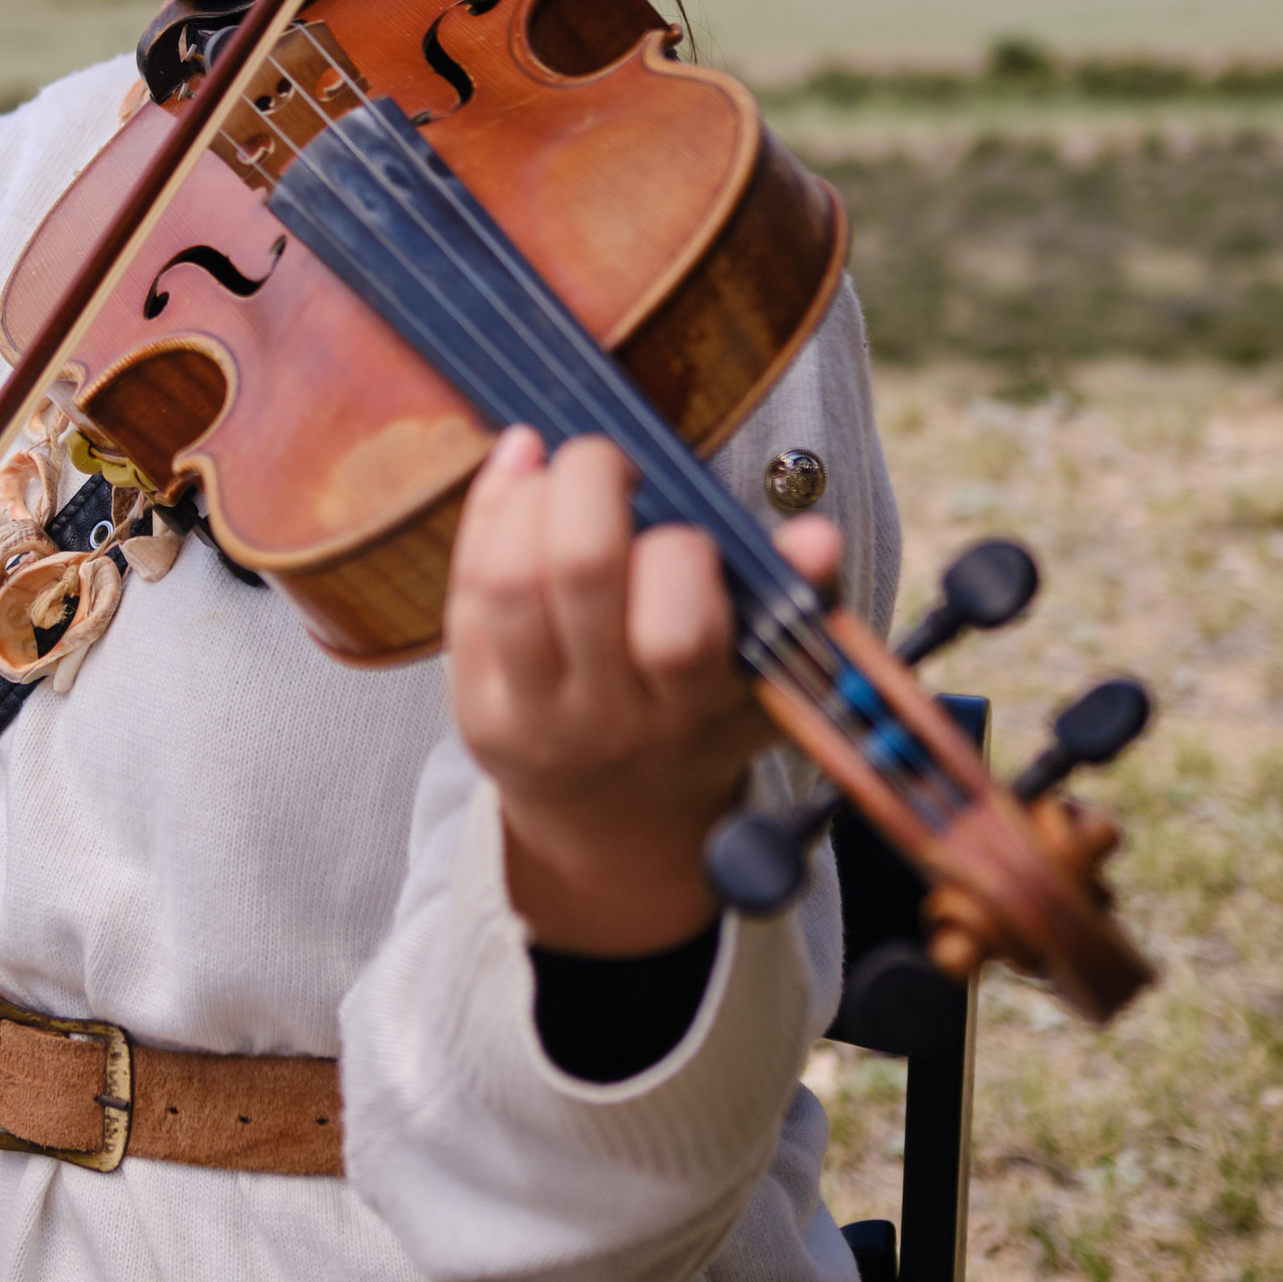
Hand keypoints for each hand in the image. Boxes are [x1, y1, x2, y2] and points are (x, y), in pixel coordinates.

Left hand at [448, 429, 840, 954]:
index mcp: (688, 713)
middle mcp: (604, 720)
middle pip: (581, 574)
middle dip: (593, 483)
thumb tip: (818, 537)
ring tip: (561, 476)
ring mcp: (529, 716)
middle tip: (612, 462)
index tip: (683, 525)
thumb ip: (796, 603)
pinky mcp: (472, 704)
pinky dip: (488, 512)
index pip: (679, 632)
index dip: (679, 551)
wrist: (614, 819)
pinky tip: (518, 474)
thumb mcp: (763, 680)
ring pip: (507, 579)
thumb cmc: (698, 722)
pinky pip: (464, 592)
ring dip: (530, 497)